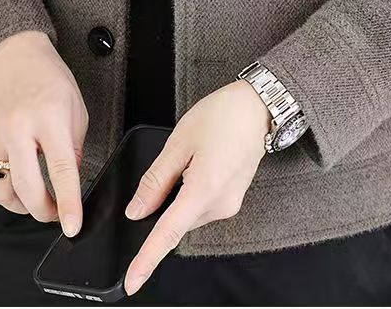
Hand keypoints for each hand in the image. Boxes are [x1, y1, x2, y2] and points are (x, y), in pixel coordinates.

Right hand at [0, 30, 88, 236]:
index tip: (72, 227)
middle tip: (53, 213)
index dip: (68, 204)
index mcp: (50, 117)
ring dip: (18, 204)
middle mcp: (17, 126)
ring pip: (0, 191)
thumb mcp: (76, 111)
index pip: (61, 170)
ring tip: (32, 197)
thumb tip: (69, 189)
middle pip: (26, 188)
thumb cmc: (51, 83)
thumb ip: (73, 150)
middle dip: (43, 211)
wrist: (15, 57)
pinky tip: (8, 187)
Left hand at [123, 80, 270, 295]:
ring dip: (180, 192)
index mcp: (204, 189)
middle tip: (177, 158)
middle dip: (165, 200)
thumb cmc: (222, 116)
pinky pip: (202, 205)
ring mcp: (229, 204)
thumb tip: (137, 211)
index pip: (168, 234)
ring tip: (194, 153)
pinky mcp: (233, 199)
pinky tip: (201, 162)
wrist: (258, 107)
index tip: (132, 283)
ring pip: (188, 212)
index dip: (147, 259)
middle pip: (177, 220)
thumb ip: (156, 180)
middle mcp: (220, 205)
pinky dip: (192, 191)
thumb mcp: (179, 141)